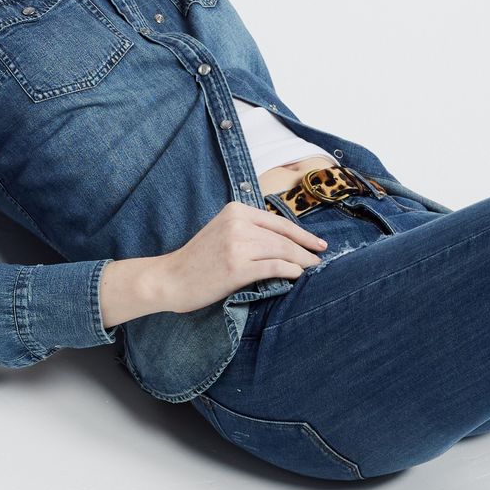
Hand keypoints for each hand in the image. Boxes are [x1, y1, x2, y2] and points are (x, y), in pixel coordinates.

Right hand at [151, 201, 330, 315]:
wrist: (169, 278)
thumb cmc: (197, 260)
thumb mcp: (222, 231)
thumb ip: (248, 229)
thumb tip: (284, 240)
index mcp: (235, 210)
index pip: (278, 221)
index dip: (302, 233)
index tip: (317, 243)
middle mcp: (237, 223)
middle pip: (283, 237)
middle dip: (306, 249)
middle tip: (320, 258)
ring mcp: (237, 245)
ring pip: (282, 251)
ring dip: (302, 261)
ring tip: (313, 269)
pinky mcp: (237, 267)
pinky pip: (274, 267)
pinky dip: (290, 271)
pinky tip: (297, 276)